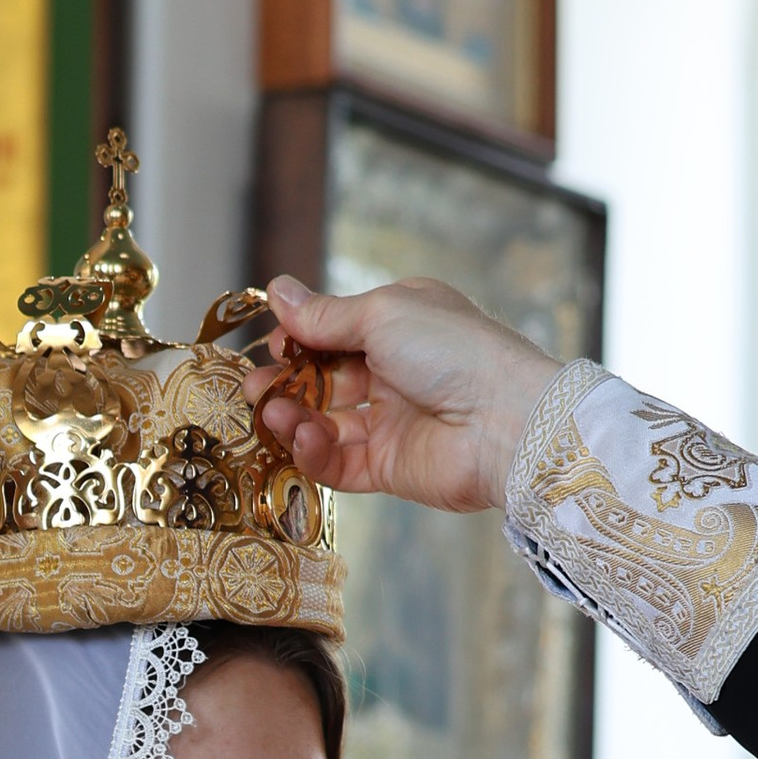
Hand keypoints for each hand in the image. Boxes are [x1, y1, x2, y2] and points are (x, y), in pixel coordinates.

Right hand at [252, 275, 559, 515]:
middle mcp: (394, 372)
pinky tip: (301, 437)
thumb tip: (277, 290)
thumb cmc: (454, 351)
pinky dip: (313, 452)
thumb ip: (325, 314)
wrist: (504, 420)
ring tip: (270, 412)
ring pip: (324, 423)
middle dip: (285, 382)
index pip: (334, 332)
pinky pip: (338, 462)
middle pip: (323, 380)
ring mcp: (391, 422)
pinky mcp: (389, 467)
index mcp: (400, 326)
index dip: (300, 338)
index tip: (275, 342)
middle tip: (253, 388)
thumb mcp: (382, 314)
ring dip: (292, 418)